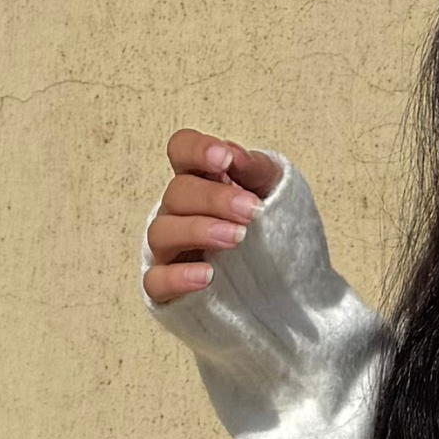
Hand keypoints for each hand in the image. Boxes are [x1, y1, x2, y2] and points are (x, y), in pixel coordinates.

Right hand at [142, 127, 281, 303]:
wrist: (283, 286)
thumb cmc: (270, 230)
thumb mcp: (273, 195)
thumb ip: (256, 172)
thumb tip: (236, 154)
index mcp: (202, 180)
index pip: (181, 150)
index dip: (196, 150)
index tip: (225, 159)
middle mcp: (178, 211)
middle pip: (177, 192)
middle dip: (215, 198)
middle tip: (252, 210)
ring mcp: (169, 250)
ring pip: (162, 232)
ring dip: (199, 231)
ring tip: (238, 238)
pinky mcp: (167, 288)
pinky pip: (156, 282)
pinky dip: (177, 277)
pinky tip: (207, 275)